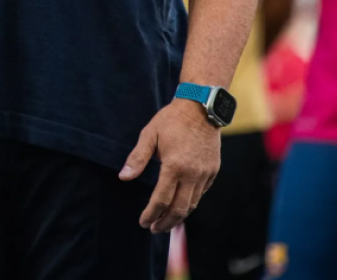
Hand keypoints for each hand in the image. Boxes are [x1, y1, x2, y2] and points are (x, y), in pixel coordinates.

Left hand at [120, 97, 220, 233]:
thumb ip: (137, 159)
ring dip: (178, 217)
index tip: (143, 222)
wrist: (201, 107)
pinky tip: (180, 204)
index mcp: (174, 166)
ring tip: (166, 222)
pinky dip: (190, 203)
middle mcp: (192, 174)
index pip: (161, 200)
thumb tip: (123, 178)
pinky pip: (201, 194)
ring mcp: (205, 174)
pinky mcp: (213, 171)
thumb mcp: (149, 135)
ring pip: (192, 204)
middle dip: (165, 223)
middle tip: (154, 229)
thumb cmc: (171, 120)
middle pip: (178, 209)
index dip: (151, 214)